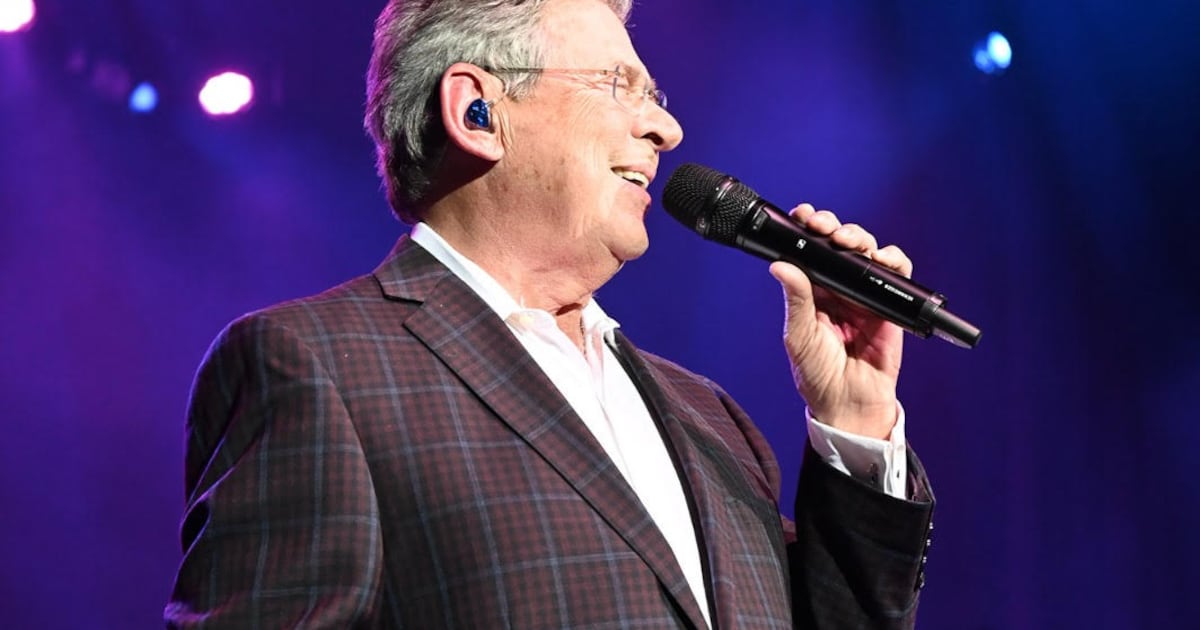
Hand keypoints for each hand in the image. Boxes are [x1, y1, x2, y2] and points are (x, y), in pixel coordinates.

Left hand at [769, 204, 912, 439]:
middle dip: (833, 227)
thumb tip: (780, 266)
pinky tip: (881, 259)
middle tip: (825, 228)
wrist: (850, 406)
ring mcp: (863, 294)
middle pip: (838, 244)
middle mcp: (837, 289)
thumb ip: (796, 300)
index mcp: (811, 292)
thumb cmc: (819, 376)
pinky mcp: (889, 304)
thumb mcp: (800, 336)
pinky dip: (892, 259)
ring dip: (860, 238)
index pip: (809, 251)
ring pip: (866, 251)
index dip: (808, 229)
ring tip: (849, 242)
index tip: (803, 216)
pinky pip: (895, 273)